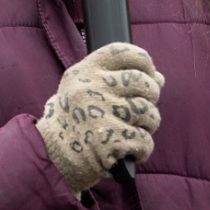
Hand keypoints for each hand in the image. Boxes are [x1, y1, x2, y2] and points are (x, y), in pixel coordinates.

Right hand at [36, 43, 164, 196]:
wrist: (50, 157)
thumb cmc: (74, 122)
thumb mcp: (86, 91)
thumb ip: (118, 80)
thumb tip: (159, 78)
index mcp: (84, 72)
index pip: (122, 51)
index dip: (143, 61)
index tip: (148, 73)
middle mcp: (91, 88)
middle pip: (142, 82)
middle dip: (151, 96)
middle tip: (139, 110)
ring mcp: (100, 114)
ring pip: (147, 112)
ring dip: (148, 125)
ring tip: (132, 131)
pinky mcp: (110, 140)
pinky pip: (144, 140)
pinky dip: (142, 148)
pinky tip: (129, 151)